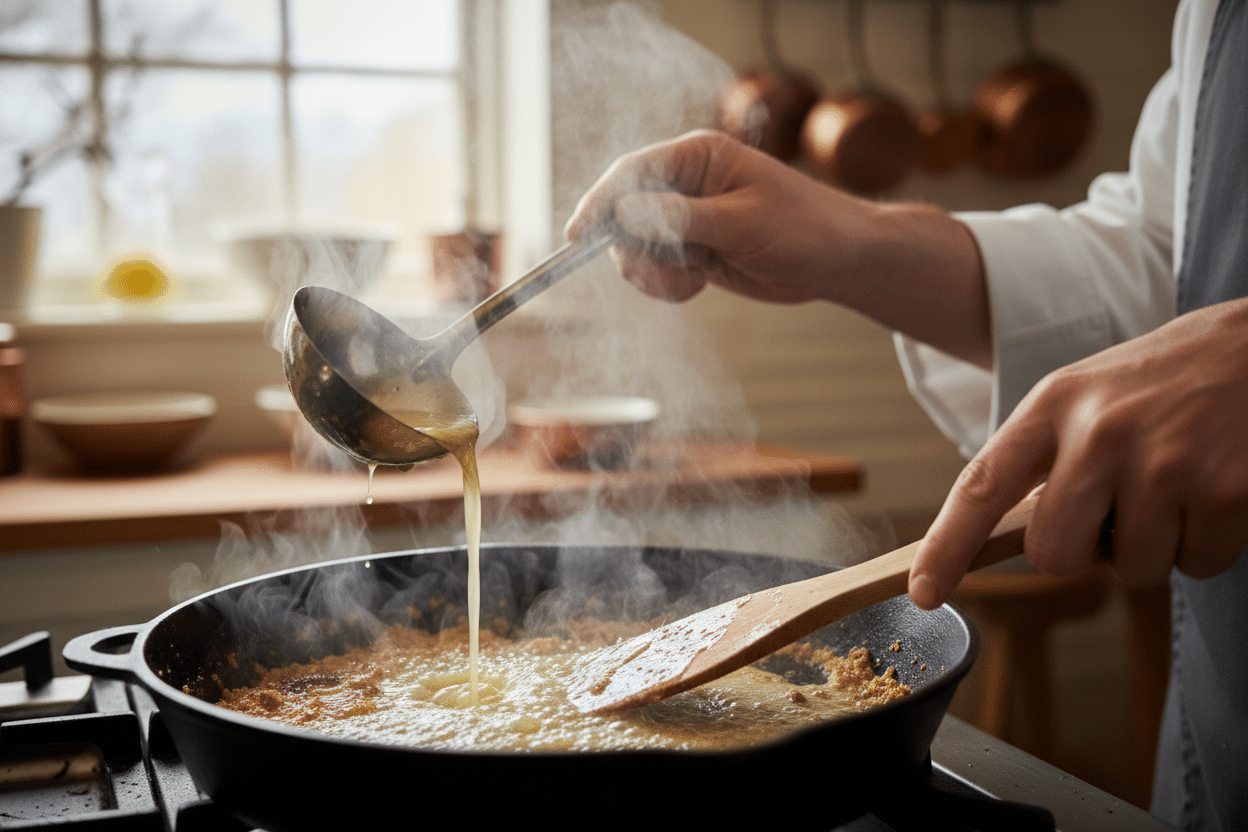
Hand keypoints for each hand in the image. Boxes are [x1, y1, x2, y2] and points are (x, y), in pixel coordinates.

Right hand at [567, 129, 992, 367]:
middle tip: (669, 273)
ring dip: (653, 274)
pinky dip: (666, 286)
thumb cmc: (804, 229)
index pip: (631, 173)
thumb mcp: (741, 224)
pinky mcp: (691, 249)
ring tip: (693, 282)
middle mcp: (685, 184)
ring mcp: (686, 218)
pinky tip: (697, 286)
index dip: (600, 202)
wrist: (839, 261)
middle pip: (623, 214)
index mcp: (698, 157)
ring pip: (635, 248)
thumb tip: (623, 212)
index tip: (578, 235)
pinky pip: (655, 269)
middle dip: (635, 250)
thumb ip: (680, 219)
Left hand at [909, 298, 1247, 609]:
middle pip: (1053, 555)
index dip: (946, 547)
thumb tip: (1004, 538)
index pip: (980, 486)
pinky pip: (1197, 565)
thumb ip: (1048, 456)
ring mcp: (1163, 462)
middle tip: (1118, 511)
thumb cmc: (1170, 378)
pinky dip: (1208, 544)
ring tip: (1179, 484)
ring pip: (1131, 570)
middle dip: (1083, 554)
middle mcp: (1099, 432)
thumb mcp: (1090, 394)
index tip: (924, 591)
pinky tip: (1218, 490)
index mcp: (1054, 403)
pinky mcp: (1225, 492)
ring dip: (1156, 546)